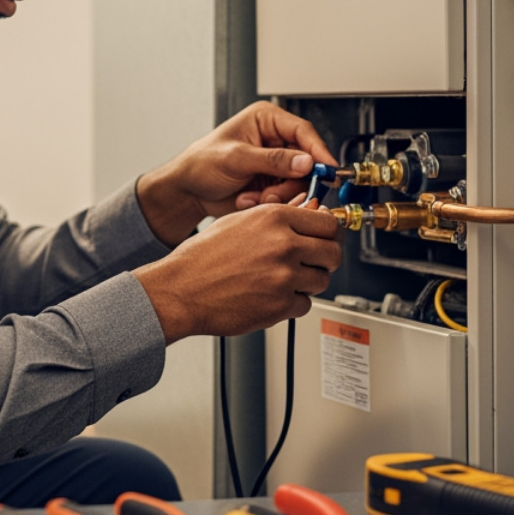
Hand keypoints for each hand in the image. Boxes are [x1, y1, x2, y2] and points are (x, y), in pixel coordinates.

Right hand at [132, 199, 340, 342]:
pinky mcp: (280, 305)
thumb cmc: (203, 257)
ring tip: (282, 280)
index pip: (328, 223)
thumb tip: (308, 209)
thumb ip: (278, 215)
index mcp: (274, 218)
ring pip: (322, 280)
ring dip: (308, 283)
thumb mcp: (239, 222)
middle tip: (313, 263)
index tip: (327, 239)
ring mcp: (284, 277)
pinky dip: (292, 303)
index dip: (330, 233)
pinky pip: (305, 304)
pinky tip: (271, 296)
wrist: (181, 290)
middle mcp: (283, 245)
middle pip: (333, 253)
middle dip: (325, 260)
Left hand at [136, 102, 335, 245]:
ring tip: (254, 198)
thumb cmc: (201, 164)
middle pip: (306, 160)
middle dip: (291, 182)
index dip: (317, 151)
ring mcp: (275, 163)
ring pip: (299, 182)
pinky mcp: (273, 182)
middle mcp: (274, 139)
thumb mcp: (236, 158)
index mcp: (266, 120)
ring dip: (279, 195)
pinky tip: (250, 201)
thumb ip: (273, 160)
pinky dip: (271, 203)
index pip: (303, 131)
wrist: (188, 192)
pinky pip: (288, 195)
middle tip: (274, 195)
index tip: (327, 170)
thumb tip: (305, 162)